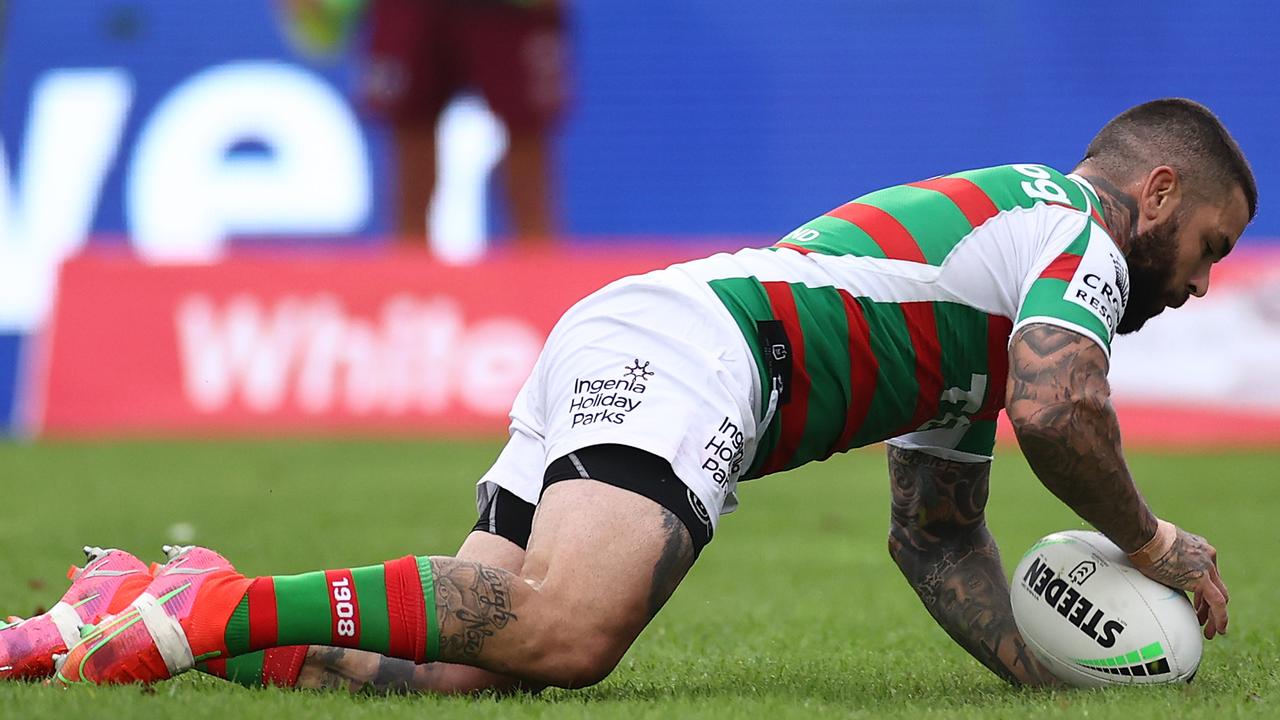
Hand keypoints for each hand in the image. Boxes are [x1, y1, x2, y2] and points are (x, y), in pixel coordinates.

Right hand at [1130, 523, 1228, 639]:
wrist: (1146, 536)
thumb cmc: (1145, 538)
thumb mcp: (1161, 547)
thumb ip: (1165, 558)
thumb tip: (1149, 563)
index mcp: (1199, 548)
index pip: (1208, 573)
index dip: (1204, 591)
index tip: (1197, 604)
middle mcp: (1208, 557)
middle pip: (1216, 586)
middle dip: (1210, 606)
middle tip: (1204, 619)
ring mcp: (1208, 568)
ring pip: (1220, 597)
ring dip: (1216, 616)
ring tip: (1211, 631)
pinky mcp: (1203, 580)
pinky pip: (1217, 603)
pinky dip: (1220, 618)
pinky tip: (1219, 630)